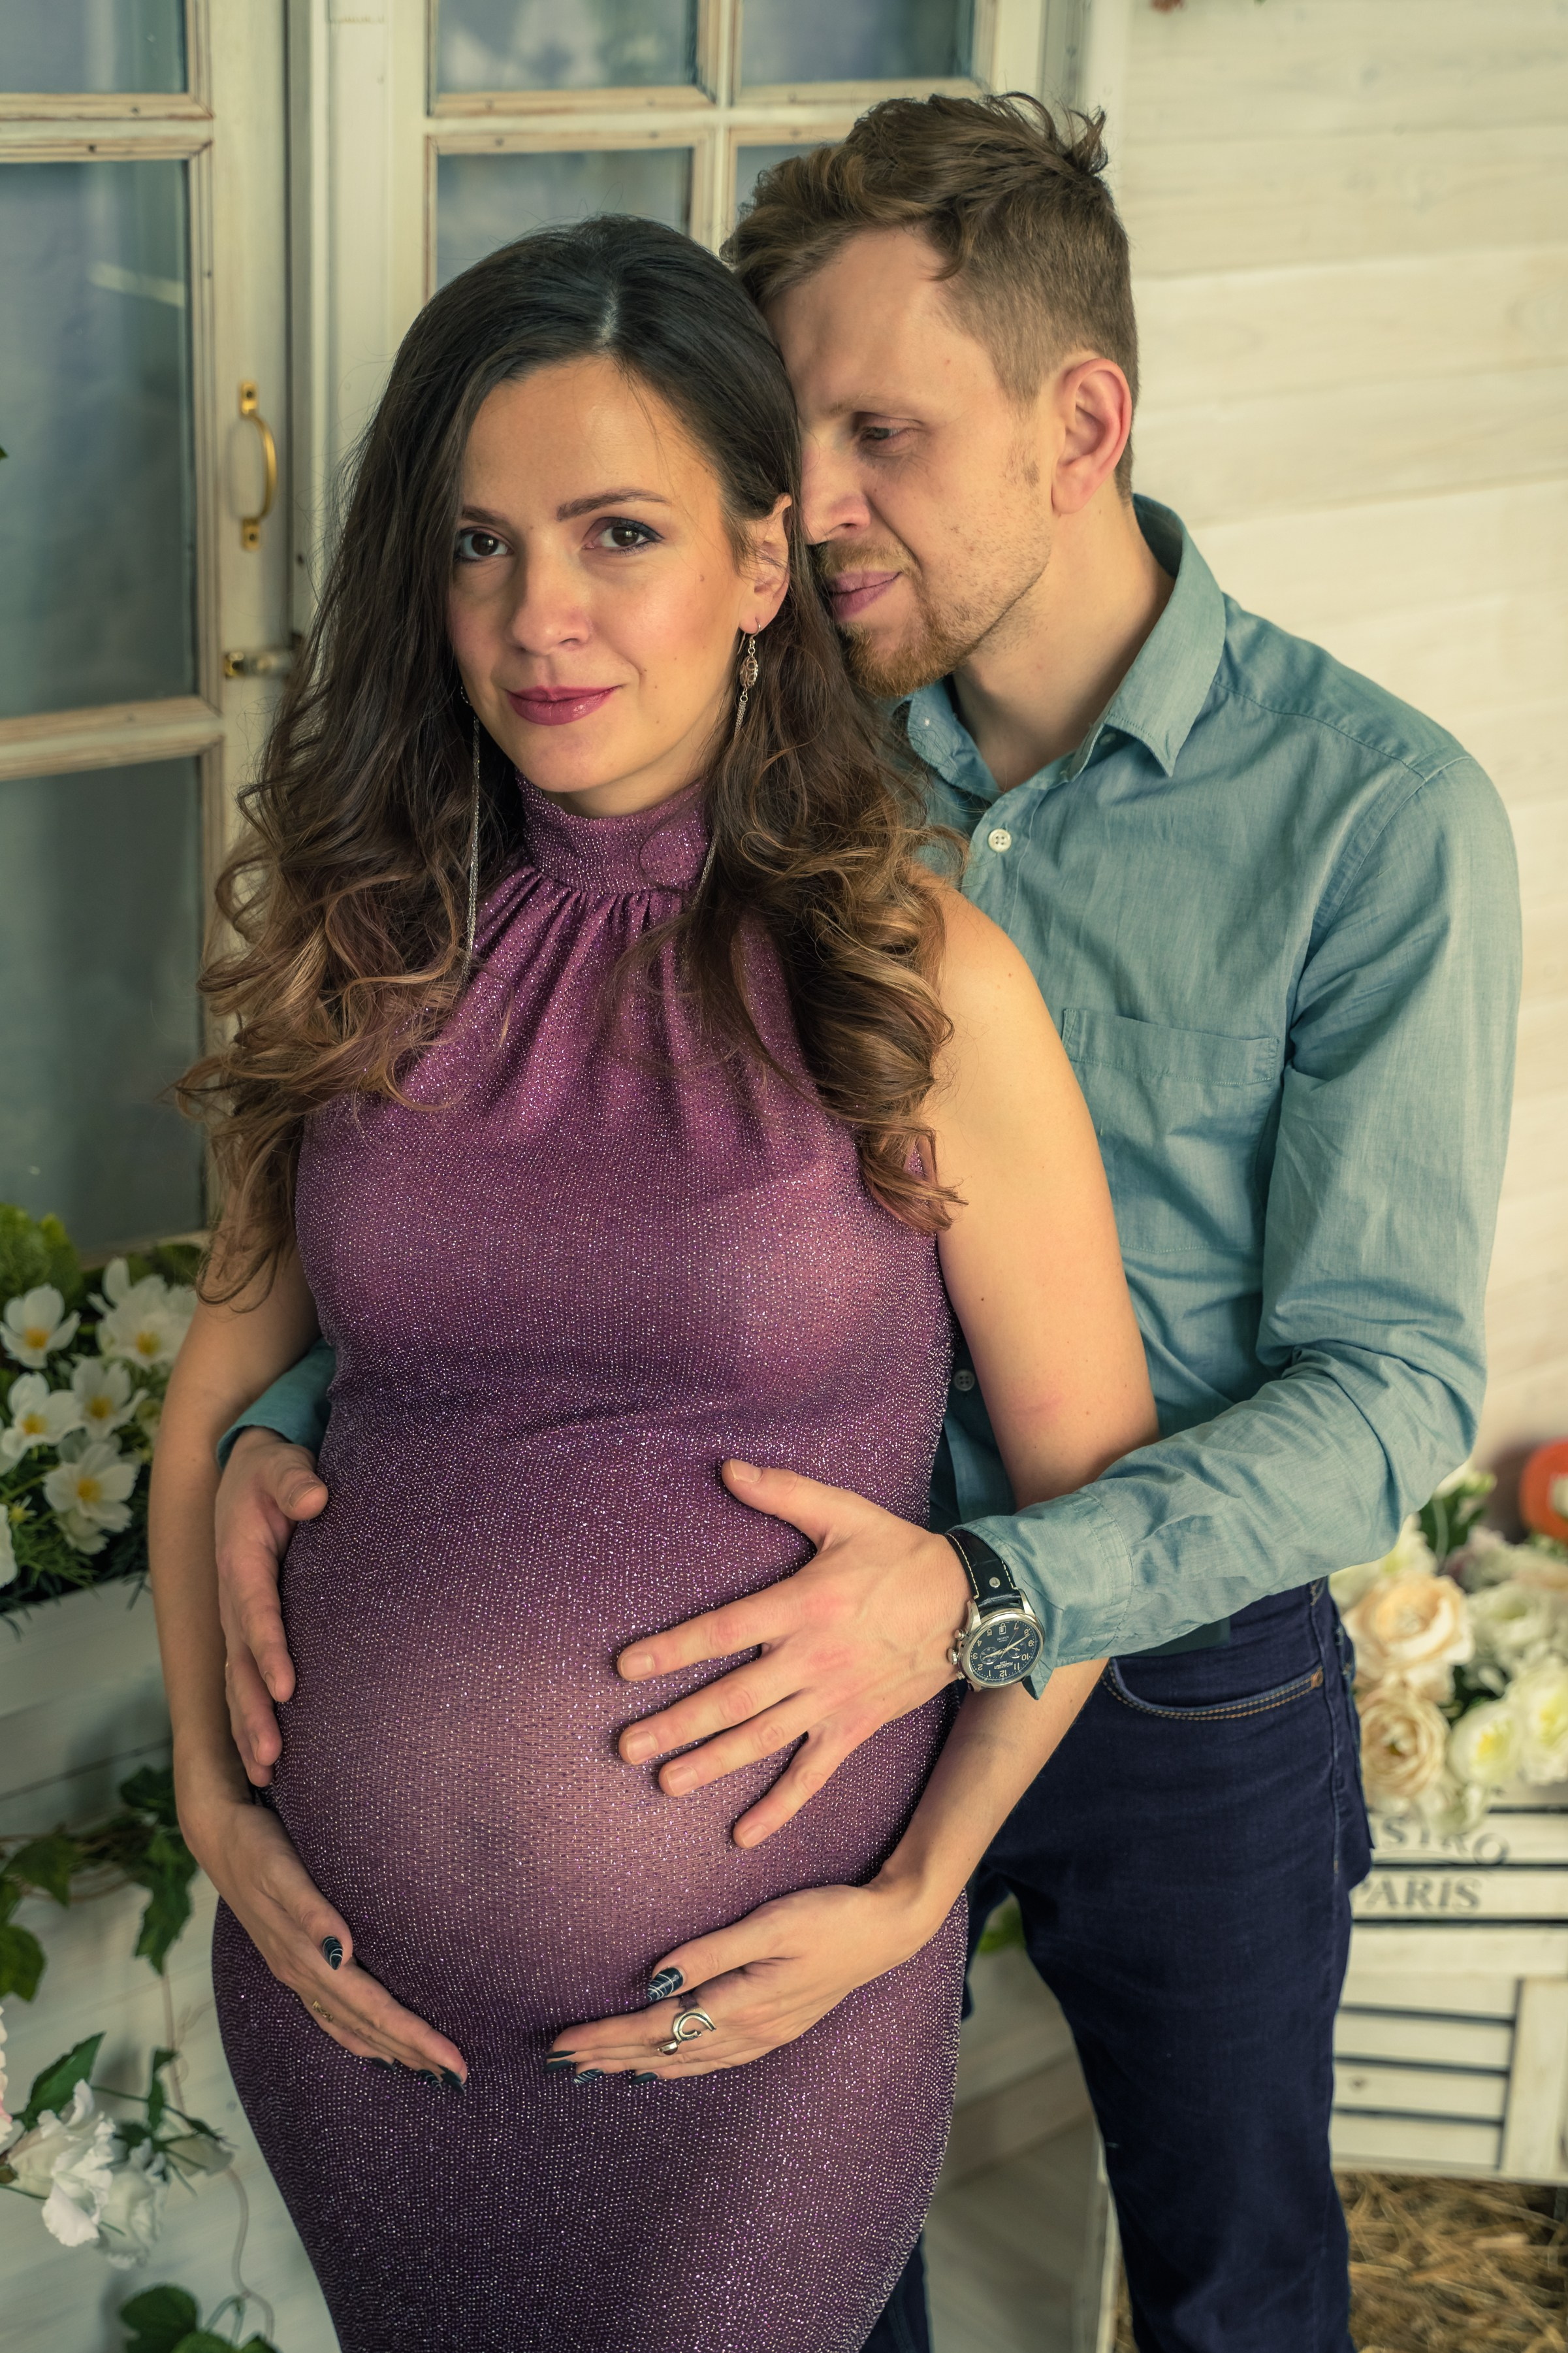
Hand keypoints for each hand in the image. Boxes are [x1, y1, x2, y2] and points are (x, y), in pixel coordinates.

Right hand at [182, 1789, 467, 2084]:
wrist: (218, 1835)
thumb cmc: (258, 1846)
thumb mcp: (284, 1871)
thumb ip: (312, 1912)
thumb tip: (342, 1951)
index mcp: (308, 1957)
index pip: (373, 2008)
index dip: (414, 2037)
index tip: (453, 2061)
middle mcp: (302, 1973)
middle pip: (367, 2025)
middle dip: (413, 2052)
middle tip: (458, 2076)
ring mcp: (294, 1971)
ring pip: (348, 2025)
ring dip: (388, 2049)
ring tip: (425, 2072)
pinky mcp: (290, 1961)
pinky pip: (329, 2014)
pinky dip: (355, 2036)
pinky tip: (370, 2045)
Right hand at [215, 1426, 327, 1786]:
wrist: (252, 1473)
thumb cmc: (274, 1470)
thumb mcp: (281, 1463)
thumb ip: (294, 1479)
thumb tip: (315, 1497)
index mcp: (240, 1561)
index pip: (255, 1612)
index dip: (269, 1650)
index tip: (288, 1687)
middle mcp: (233, 1599)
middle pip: (241, 1664)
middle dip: (254, 1712)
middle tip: (271, 1757)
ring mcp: (238, 1620)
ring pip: (240, 1682)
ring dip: (250, 1727)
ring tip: (267, 1774)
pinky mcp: (249, 1631)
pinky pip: (247, 1680)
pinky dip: (252, 1719)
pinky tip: (269, 1762)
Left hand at [548, 1877, 942, 2080]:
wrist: (887, 1930)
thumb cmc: (829, 1917)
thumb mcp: (770, 1923)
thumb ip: (712, 1951)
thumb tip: (657, 1978)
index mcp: (742, 2003)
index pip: (657, 2026)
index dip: (607, 2035)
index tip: (563, 2044)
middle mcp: (749, 2029)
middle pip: (664, 2050)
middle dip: (608, 2056)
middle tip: (559, 2063)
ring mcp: (764, 2034)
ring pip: (686, 2060)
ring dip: (636, 2064)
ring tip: (596, 2070)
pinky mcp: (775, 2029)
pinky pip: (713, 2059)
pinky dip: (678, 2066)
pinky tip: (661, 2067)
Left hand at [616, 1461, 968, 1845]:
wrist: (971, 1604)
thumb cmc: (900, 1555)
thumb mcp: (844, 1514)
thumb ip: (783, 1492)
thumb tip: (727, 1469)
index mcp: (801, 1605)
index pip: (722, 1632)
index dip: (671, 1650)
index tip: (625, 1668)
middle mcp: (811, 1660)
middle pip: (733, 1698)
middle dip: (677, 1723)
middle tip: (627, 1745)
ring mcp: (833, 1700)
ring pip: (763, 1740)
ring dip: (713, 1764)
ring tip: (665, 1784)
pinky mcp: (855, 1728)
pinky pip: (813, 1775)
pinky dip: (780, 1806)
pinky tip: (743, 1834)